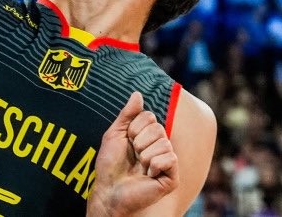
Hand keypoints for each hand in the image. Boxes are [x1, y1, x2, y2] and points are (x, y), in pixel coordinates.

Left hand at [88, 92, 178, 216]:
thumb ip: (128, 114)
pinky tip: (148, 175)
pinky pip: (170, 159)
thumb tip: (138, 94)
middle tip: (133, 155)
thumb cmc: (110, 163)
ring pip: (164, 143)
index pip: (150, 117)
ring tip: (140, 166)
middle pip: (158, 128)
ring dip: (145, 155)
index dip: (134, 127)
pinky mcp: (172, 177)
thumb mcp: (116, 133)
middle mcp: (159, 147)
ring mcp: (167, 162)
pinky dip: (154, 165)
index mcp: (147, 136)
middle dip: (139, 141)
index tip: (127, 140)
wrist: (110, 187)